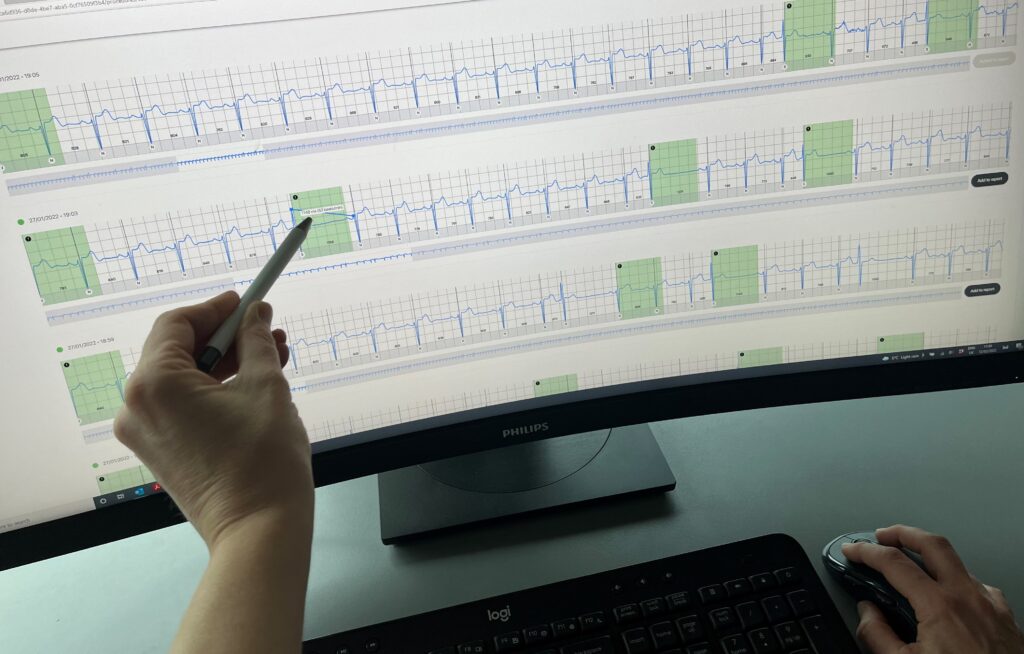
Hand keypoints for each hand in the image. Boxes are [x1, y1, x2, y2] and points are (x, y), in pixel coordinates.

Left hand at [113, 292, 313, 549]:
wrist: (259, 528)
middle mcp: (137, 406)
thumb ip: (257, 341)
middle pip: (178, 350)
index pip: (177, 324)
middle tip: (265, 329)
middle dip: (225, 337)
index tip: (245, 303)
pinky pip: (181, 405)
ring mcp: (144, 433)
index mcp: (155, 383)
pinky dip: (212, 391)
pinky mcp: (158, 451)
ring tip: (271, 359)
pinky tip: (251, 386)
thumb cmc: (262, 463)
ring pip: (182, 379)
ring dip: (224, 364)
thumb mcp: (266, 386)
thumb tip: (256, 315)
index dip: (215, 309)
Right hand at [843, 525, 1023, 653]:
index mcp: (939, 607)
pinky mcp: (1005, 617)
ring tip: (912, 563)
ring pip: (957, 562)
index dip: (867, 552)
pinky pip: (977, 585)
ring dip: (929, 556)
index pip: (894, 562)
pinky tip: (948, 594)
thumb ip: (878, 636)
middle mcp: (968, 598)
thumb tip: (866, 613)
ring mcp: (990, 605)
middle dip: (902, 533)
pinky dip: (956, 581)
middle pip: (931, 544)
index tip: (854, 551)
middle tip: (882, 535)